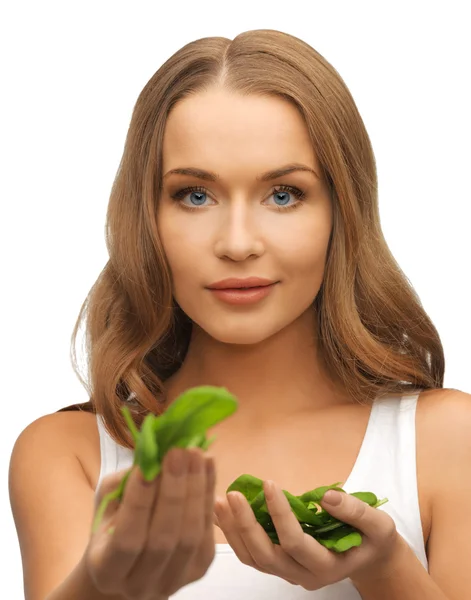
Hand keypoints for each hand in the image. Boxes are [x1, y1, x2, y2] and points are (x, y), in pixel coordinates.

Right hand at [85, 447, 215, 598]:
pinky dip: (208, 494)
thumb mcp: (108, 502)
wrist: (132, 561)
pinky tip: (207, 464)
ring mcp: (173, 580)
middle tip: (178, 452)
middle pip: (163, 538)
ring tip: (196, 453)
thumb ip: (126, 483)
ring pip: (190, 535)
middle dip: (173, 491)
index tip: (146, 466)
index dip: (138, 502)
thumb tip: (155, 454)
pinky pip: (207, 530)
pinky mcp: (199, 568)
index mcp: (106, 571)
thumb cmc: (114, 523)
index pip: (126, 539)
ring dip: (196, 489)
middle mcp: (140, 585)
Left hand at [214, 480, 406, 590]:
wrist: (369, 557)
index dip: (280, 514)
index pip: (296, 543)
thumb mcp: (378, 524)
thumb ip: (355, 512)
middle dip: (246, 525)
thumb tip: (327, 497)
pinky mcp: (280, 564)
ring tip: (220, 501)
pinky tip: (224, 513)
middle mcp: (304, 576)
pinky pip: (252, 555)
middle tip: (232, 495)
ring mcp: (289, 573)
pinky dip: (235, 535)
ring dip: (234, 531)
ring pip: (253, 559)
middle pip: (266, 556)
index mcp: (328, 567)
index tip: (270, 484)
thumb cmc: (373, 538)